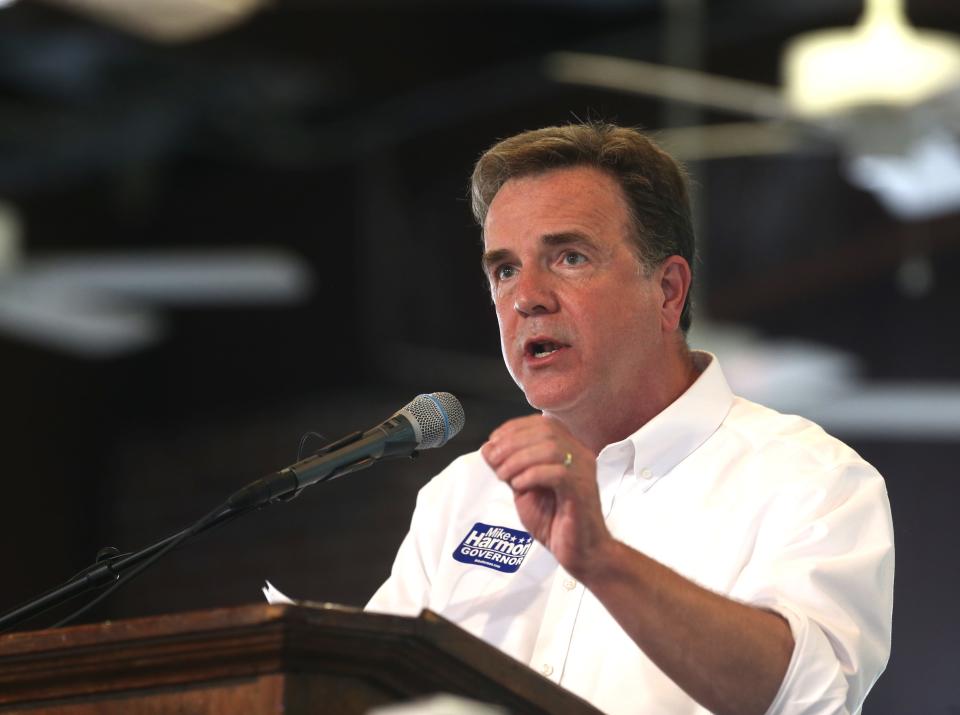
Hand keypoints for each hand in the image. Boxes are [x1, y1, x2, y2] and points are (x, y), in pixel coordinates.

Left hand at [481, 415, 610, 578]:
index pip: (543, 423)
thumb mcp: (524, 489)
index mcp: (569, 450)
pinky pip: (557, 472)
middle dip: (513, 442)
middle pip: (546, 431)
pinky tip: (519, 486)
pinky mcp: (581, 491)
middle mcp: (580, 455)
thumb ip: (510, 467)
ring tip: (504, 476)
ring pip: (551, 448)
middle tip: (494, 461)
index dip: (514, 428)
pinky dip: (532, 475)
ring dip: (519, 459)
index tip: (493, 442)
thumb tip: (488, 448)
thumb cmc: (555, 521)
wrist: (579, 552)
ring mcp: (583, 472)